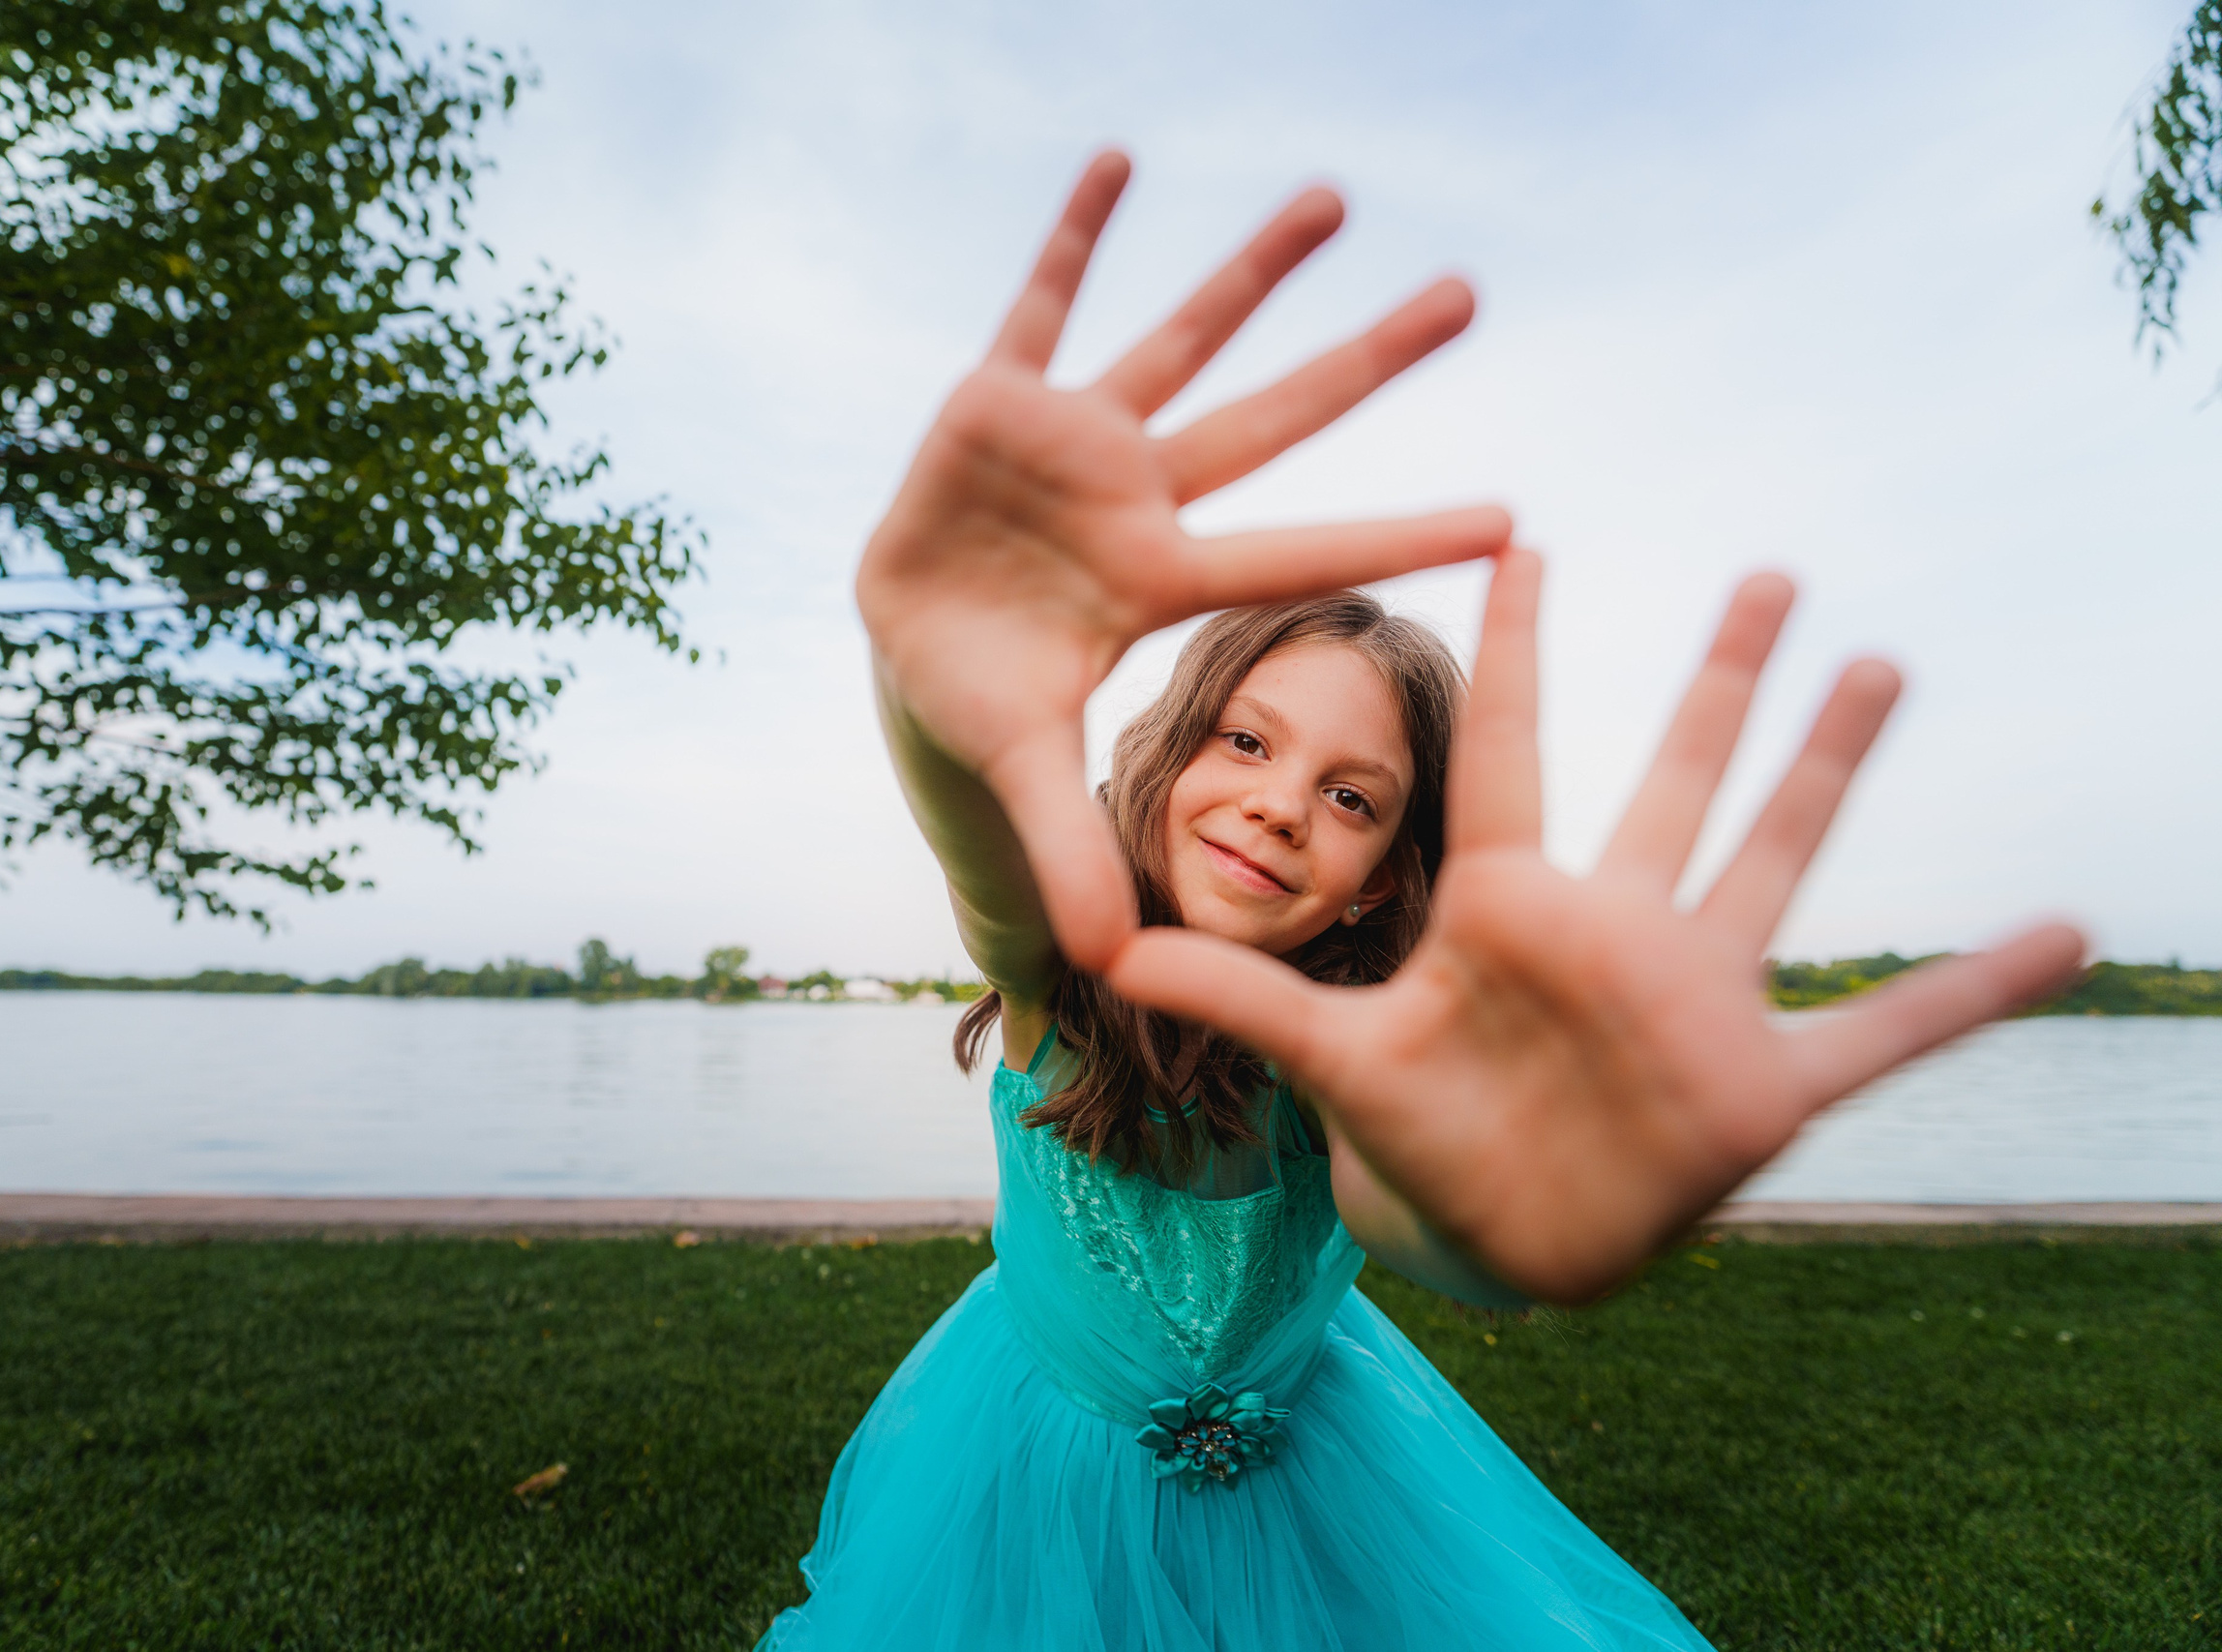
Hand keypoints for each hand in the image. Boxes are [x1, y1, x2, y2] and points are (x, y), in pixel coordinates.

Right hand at [857, 151, 1513, 970]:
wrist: (907, 641)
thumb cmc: (983, 703)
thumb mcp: (1020, 771)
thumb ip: (1065, 851)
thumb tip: (1106, 964)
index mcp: (1157, 578)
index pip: (1297, 552)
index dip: (1397, 537)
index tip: (1513, 519)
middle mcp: (1137, 495)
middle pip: (1271, 422)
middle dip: (1365, 365)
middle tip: (1471, 298)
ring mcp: (1073, 440)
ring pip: (1180, 341)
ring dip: (1248, 272)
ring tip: (1337, 197)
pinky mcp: (998, 397)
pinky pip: (1039, 299)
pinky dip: (1073, 234)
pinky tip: (1120, 163)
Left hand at [1108, 551, 2084, 1302]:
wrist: (1496, 1236)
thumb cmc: (1422, 1142)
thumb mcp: (1333, 1065)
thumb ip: (1241, 1003)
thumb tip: (1105, 961)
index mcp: (1506, 909)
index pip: (1508, 754)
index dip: (1511, 653)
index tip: (1520, 540)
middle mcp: (1614, 928)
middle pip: (1673, 776)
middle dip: (1717, 678)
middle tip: (1766, 566)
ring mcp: (1697, 995)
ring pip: (1778, 858)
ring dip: (1833, 769)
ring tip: (1886, 663)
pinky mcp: (1764, 1084)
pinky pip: (1889, 1029)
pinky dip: (1971, 989)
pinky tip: (2065, 934)